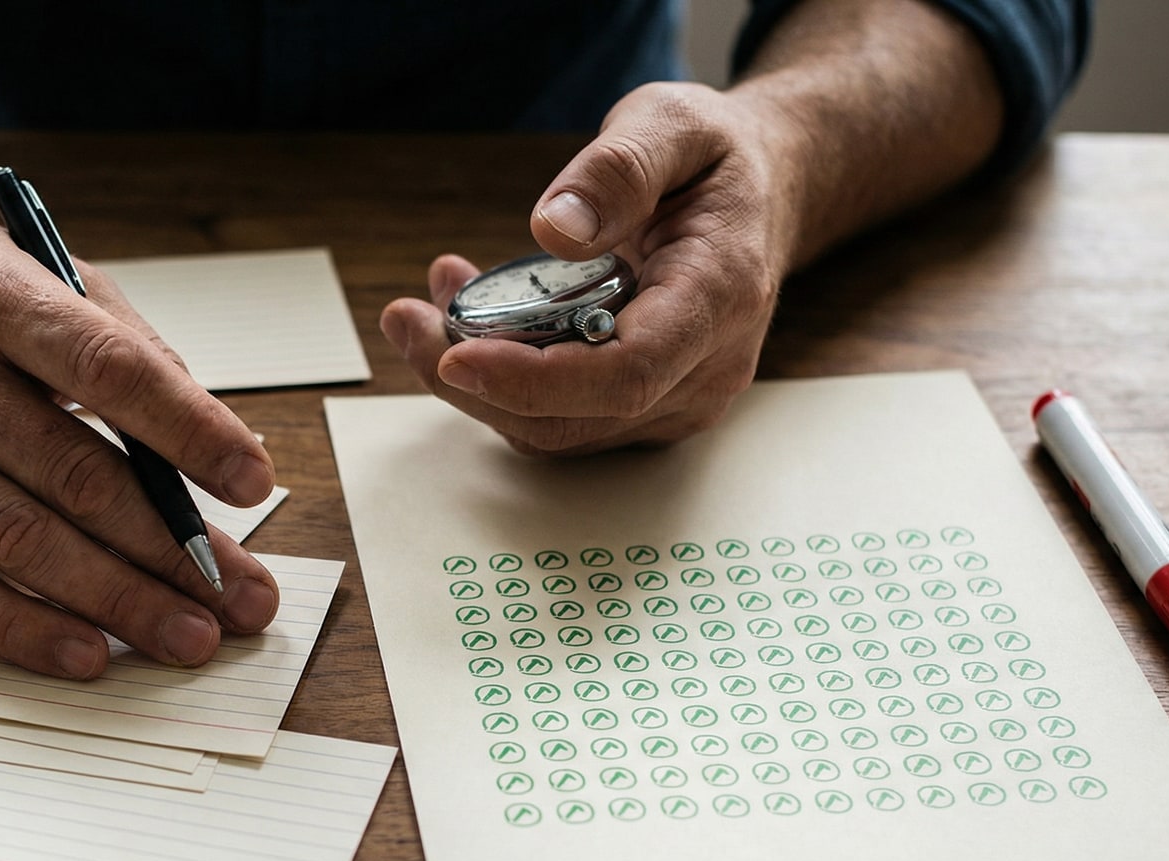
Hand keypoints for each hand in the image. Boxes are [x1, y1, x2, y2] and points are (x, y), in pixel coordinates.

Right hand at [0, 210, 280, 678]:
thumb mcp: (41, 275)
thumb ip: (128, 348)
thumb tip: (213, 448)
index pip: (107, 370)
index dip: (188, 430)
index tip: (254, 481)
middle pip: (72, 474)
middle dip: (171, 547)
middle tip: (242, 598)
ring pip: (20, 540)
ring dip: (116, 600)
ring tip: (190, 636)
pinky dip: (22, 629)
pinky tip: (88, 655)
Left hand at [381, 81, 800, 453]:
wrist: (762, 193)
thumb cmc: (717, 159)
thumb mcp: (674, 124)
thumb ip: (618, 169)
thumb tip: (553, 230)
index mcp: (719, 298)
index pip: (625, 374)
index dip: (534, 380)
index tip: (455, 356)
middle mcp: (704, 369)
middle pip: (574, 417)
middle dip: (476, 383)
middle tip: (405, 319)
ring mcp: (675, 398)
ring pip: (556, 428)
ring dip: (476, 380)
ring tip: (427, 305)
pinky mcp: (644, 406)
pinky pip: (560, 414)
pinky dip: (500, 378)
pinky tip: (466, 317)